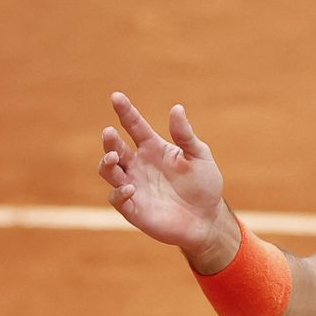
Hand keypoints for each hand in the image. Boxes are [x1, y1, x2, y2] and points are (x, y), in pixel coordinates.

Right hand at [98, 92, 233, 268]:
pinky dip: (119, 193)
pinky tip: (130, 188)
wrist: (208, 219)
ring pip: (109, 171)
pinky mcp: (133, 208)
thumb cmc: (204, 185)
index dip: (125, 111)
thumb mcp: (200, 156)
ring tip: (115, 157)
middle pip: (116, 148)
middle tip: (110, 132)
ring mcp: (134, 186)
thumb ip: (185, 135)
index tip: (117, 96)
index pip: (134, 126)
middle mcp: (139, 165)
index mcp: (153, 148)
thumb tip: (177, 108)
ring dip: (108, 164)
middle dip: (110, 140)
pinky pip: (117, 198)